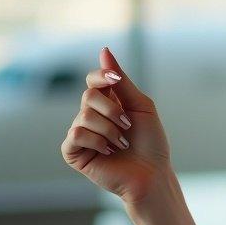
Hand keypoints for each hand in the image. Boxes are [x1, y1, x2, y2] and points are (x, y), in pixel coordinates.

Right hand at [60, 46, 173, 208]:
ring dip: (110, 129)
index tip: (115, 80)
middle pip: (89, 95)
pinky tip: (109, 151)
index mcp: (108, 103)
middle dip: (113, 110)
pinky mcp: (73, 152)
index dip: (101, 76)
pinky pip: (77, 134)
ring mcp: (81, 133)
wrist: (152, 174)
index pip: (94, 80)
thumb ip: (121, 80)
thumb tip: (104, 51)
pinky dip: (97, 141)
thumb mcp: (140, 106)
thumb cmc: (151, 142)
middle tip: (128, 126)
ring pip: (84, 116)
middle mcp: (91, 116)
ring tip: (121, 143)